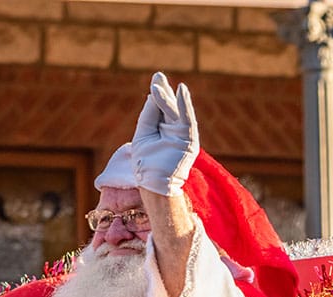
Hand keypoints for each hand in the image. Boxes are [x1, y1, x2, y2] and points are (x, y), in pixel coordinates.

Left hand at [131, 72, 199, 195]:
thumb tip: (152, 94)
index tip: (156, 79)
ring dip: (168, 97)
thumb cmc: (146, 164)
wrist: (155, 185)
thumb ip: (149, 116)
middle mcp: (174, 130)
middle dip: (163, 91)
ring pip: (176, 111)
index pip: (160, 109)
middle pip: (169, 107)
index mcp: (163, 129)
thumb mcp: (143, 135)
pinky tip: (182, 91)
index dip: (158, 94)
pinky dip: (185, 105)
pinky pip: (187, 119)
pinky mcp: (189, 139)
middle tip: (157, 75)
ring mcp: (182, 134)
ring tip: (159, 83)